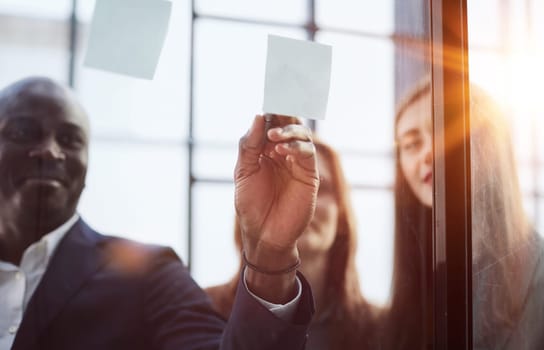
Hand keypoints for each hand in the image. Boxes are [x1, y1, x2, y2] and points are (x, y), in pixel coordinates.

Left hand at [235, 115, 318, 301]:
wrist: (263, 234)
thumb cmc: (250, 205)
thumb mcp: (243, 172)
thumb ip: (250, 144)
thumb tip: (260, 115)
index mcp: (265, 149)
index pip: (271, 121)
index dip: (272, 105)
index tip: (272, 87)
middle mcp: (282, 151)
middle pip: (289, 122)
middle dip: (286, 109)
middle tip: (281, 99)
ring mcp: (296, 162)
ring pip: (300, 134)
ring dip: (288, 130)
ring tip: (273, 138)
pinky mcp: (308, 174)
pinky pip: (307, 152)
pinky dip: (296, 146)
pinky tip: (281, 150)